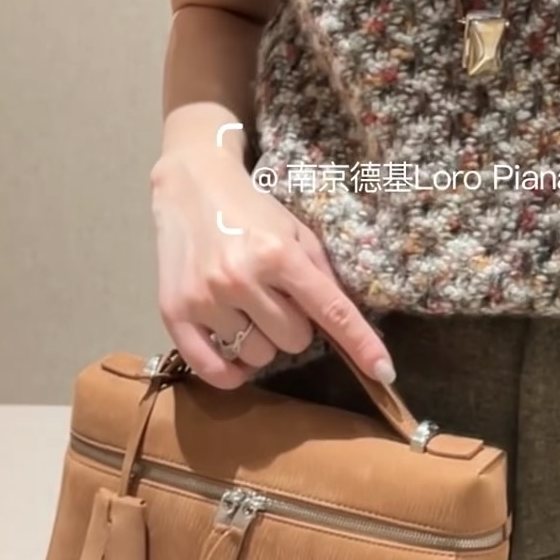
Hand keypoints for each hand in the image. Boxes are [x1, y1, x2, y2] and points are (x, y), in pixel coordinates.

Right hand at [150, 147, 395, 390]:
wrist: (191, 188)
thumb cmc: (252, 211)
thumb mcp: (297, 232)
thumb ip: (322, 275)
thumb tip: (347, 324)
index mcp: (279, 255)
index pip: (331, 311)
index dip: (361, 344)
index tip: (384, 372)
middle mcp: (241, 278)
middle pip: (294, 341)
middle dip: (293, 326)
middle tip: (276, 298)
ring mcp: (205, 298)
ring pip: (257, 356)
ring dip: (261, 341)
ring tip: (248, 309)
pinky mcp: (174, 313)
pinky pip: (211, 369)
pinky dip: (229, 372)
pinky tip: (233, 356)